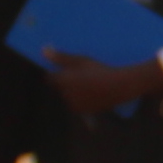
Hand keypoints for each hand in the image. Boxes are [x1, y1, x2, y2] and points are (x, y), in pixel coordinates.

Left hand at [47, 50, 162, 121]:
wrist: (118, 86)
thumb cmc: (99, 70)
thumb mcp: (80, 60)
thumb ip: (61, 57)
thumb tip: (43, 51)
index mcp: (62, 81)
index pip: (50, 78)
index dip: (56, 73)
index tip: (65, 69)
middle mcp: (65, 95)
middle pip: (60, 88)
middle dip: (66, 82)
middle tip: (80, 75)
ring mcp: (75, 104)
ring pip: (69, 97)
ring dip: (73, 92)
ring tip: (88, 84)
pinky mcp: (84, 111)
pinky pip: (78, 105)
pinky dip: (81, 101)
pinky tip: (90, 98)